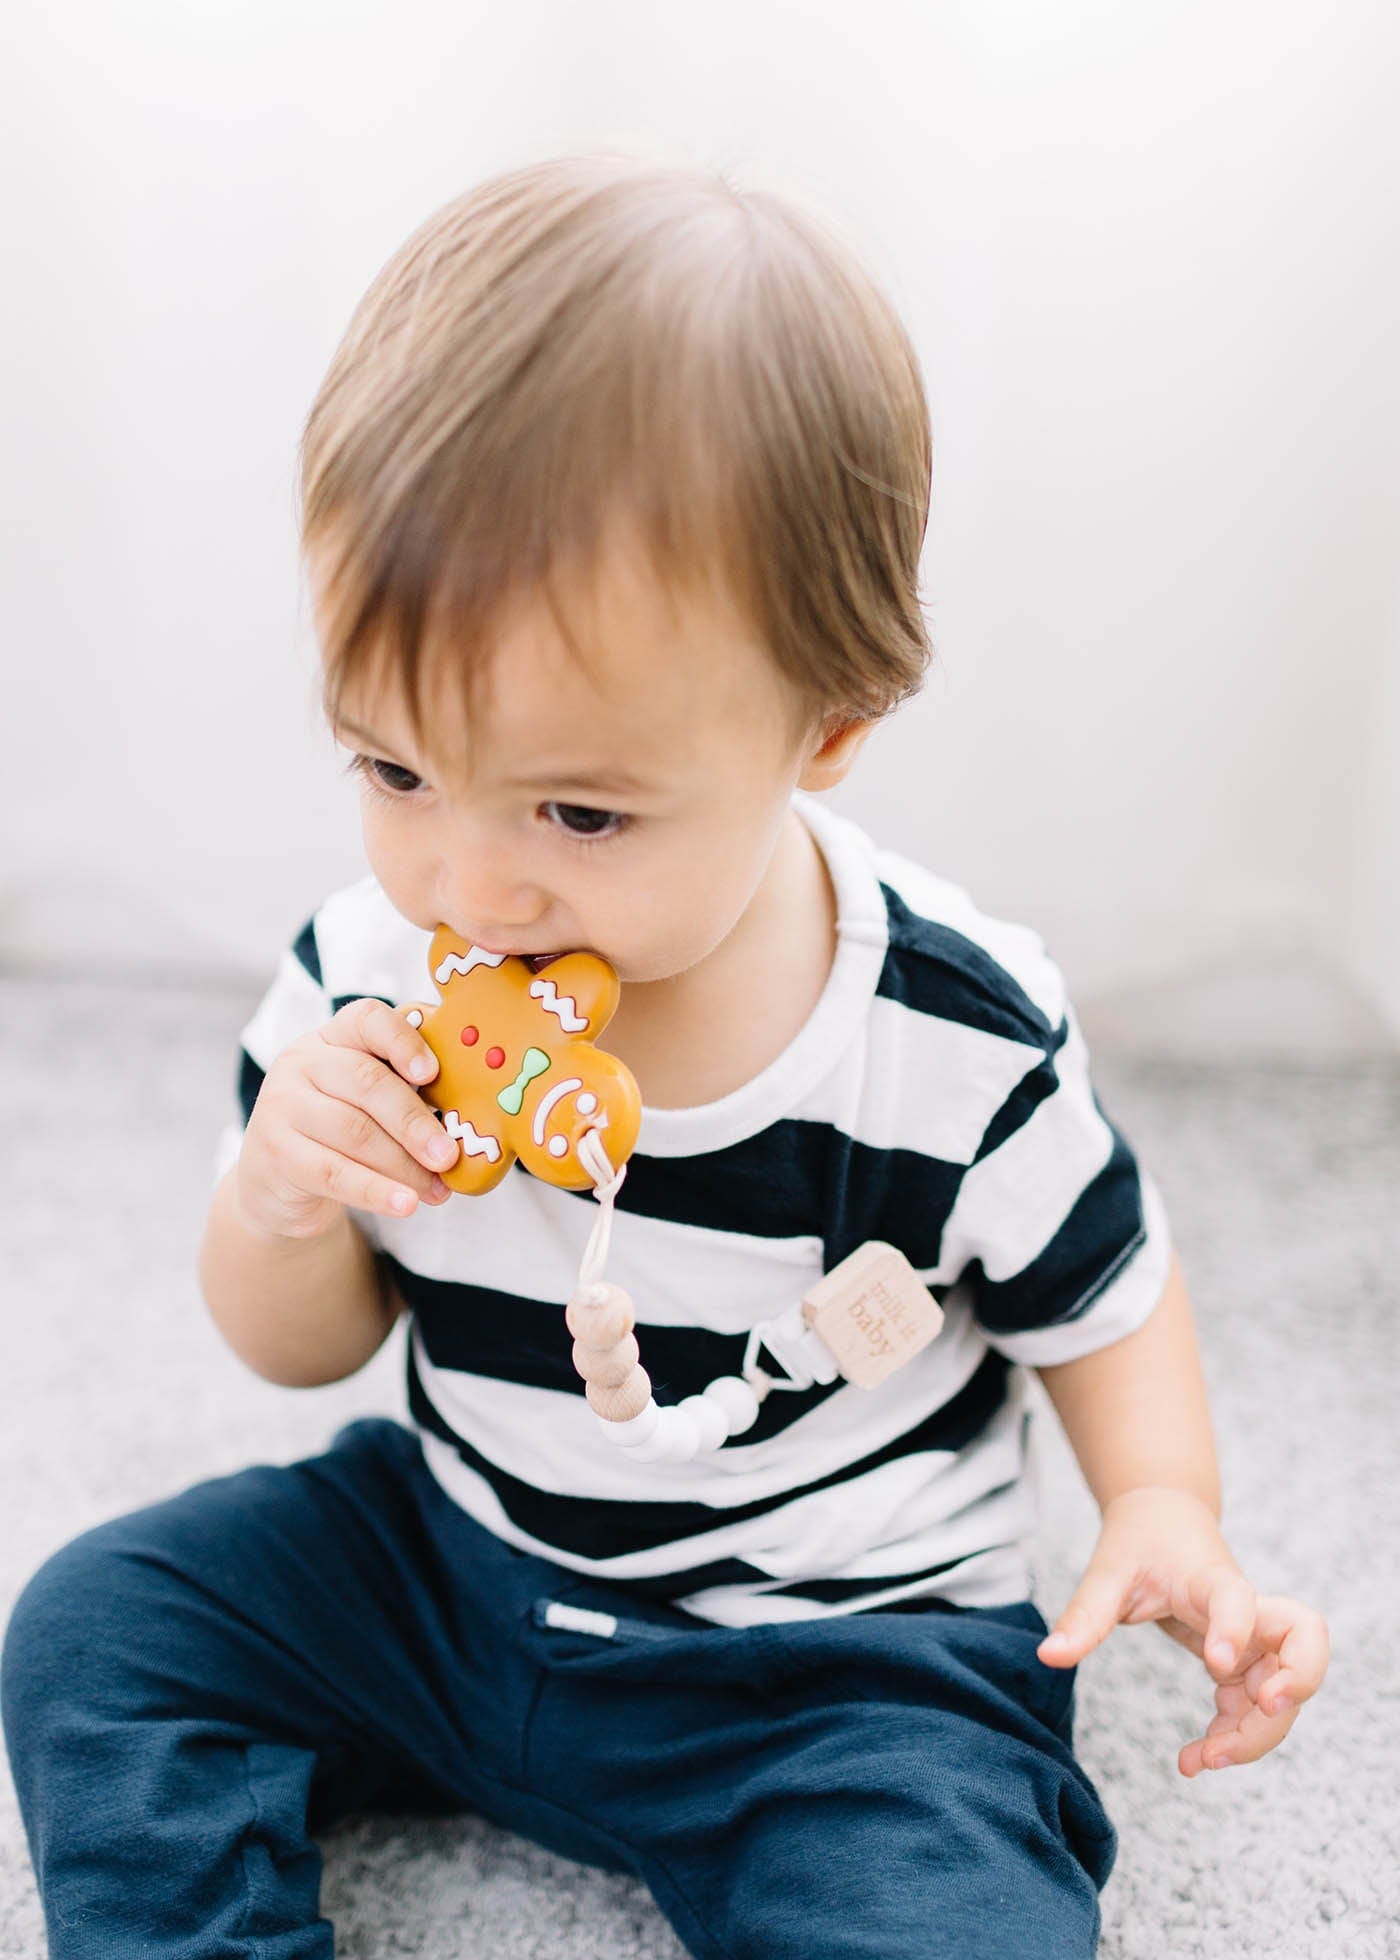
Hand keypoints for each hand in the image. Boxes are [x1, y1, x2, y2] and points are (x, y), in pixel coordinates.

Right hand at [235, 998, 459, 1239]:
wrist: (277, 1181)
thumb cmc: (341, 1130)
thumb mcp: (367, 1100)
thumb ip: (407, 1090)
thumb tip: (467, 1115)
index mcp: (334, 1037)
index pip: (367, 1019)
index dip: (403, 1041)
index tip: (433, 1073)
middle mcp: (302, 1062)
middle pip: (366, 1082)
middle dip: (414, 1121)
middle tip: (448, 1155)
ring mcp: (281, 1106)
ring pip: (354, 1132)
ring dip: (404, 1165)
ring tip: (437, 1190)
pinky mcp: (276, 1153)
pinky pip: (333, 1172)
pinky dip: (376, 1191)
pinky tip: (406, 1204)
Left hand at [1035, 1485, 1328, 1777]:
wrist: (1163, 1519)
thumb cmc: (1141, 1541)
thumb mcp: (1107, 1572)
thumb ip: (1084, 1614)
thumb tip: (1048, 1656)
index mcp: (1213, 1579)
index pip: (1240, 1601)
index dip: (1235, 1631)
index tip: (1215, 1666)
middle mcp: (1248, 1611)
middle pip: (1301, 1650)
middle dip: (1293, 1689)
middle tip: (1258, 1713)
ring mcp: (1251, 1641)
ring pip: (1286, 1691)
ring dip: (1256, 1734)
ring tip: (1199, 1761)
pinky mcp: (1242, 1664)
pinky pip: (1253, 1709)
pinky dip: (1234, 1738)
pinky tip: (1192, 1758)